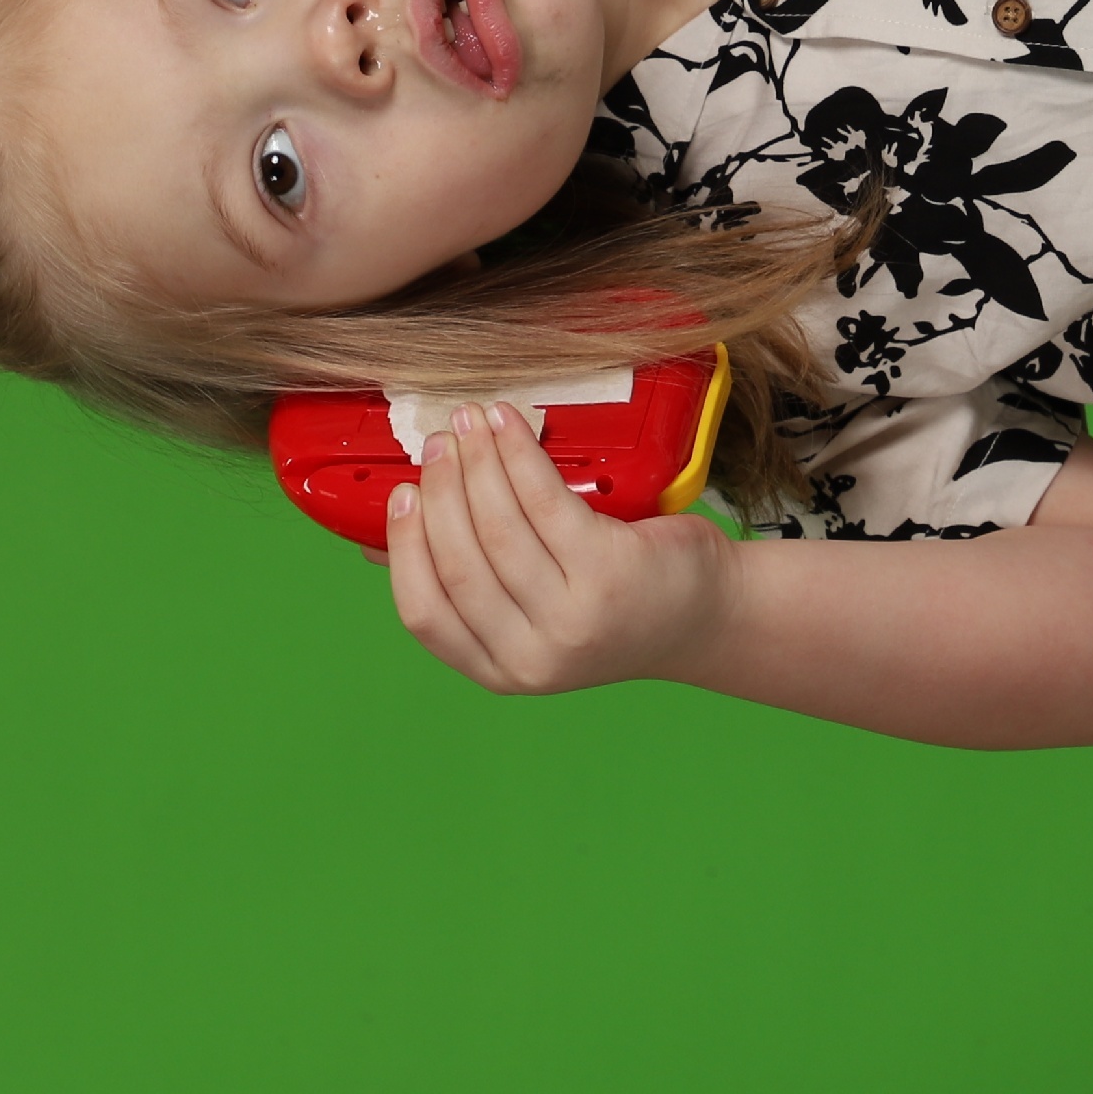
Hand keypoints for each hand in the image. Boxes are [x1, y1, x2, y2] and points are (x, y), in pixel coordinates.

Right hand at [380, 399, 733, 696]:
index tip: (400, 496)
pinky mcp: (608, 572)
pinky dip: (519, 456)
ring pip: (500, 529)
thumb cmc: (615, 604)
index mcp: (502, 671)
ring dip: (476, 465)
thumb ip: (472, 587)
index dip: (404, 550)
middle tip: (437, 441)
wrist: (707, 614)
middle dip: (441, 493)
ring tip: (469, 422)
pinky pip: (546, 502)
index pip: (425, 615)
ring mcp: (572, 618)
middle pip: (461, 564)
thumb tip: (386, 539)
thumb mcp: (536, 614)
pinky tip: (509, 426)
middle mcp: (534, 657)